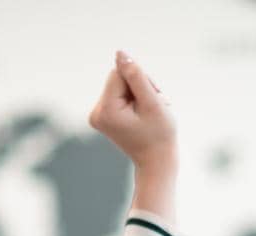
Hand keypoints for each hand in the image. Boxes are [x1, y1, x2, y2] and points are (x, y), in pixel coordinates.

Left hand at [88, 51, 176, 171]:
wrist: (157, 162)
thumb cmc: (159, 135)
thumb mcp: (152, 102)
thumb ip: (137, 76)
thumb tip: (120, 53)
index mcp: (106, 110)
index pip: (119, 73)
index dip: (140, 80)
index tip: (151, 99)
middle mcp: (96, 112)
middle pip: (118, 78)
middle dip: (139, 87)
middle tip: (152, 107)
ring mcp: (97, 115)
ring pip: (120, 85)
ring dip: (138, 94)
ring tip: (148, 113)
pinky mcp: (103, 116)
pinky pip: (118, 94)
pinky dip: (133, 100)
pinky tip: (141, 114)